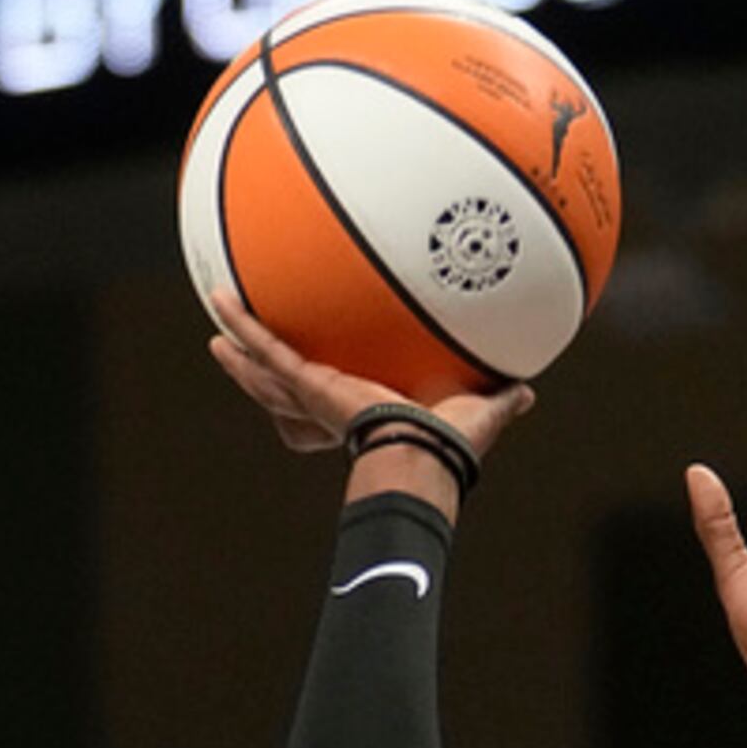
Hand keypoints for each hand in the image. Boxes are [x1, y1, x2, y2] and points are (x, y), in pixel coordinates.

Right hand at [208, 296, 533, 460]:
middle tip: (243, 360)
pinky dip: (242, 323)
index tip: (322, 386)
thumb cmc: (451, 442)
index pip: (336, 409)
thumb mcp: (481, 410)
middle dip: (262, 380)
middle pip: (286, 396)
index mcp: (367, 414)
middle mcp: (333, 408)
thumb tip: (529, 391)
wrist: (425, 449)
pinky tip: (220, 298)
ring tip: (218, 337)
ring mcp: (315, 395)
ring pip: (265, 377)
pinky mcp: (308, 381)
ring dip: (240, 358)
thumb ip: (501, 400)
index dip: (325, 400)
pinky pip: (266, 347)